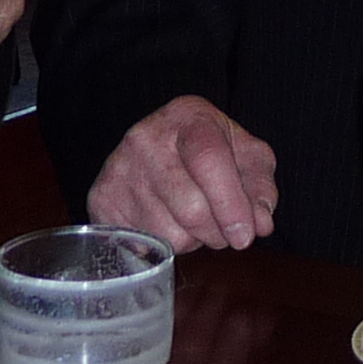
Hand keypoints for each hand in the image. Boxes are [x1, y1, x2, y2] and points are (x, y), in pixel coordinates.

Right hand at [88, 95, 278, 251]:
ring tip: (192, 220)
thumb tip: (260, 223)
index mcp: (188, 118)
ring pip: (168, 233)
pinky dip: (164, 245)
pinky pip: (143, 244)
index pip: (209, 160)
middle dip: (217, 231)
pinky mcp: (102, 198)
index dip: (231, 204)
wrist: (156, 141)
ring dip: (192, 240)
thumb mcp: (244, 154)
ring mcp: (119, 168)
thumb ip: (260, 186)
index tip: (245, 235)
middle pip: (190, 207)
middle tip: (224, 231)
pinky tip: (168, 223)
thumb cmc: (208, 150)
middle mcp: (146, 139)